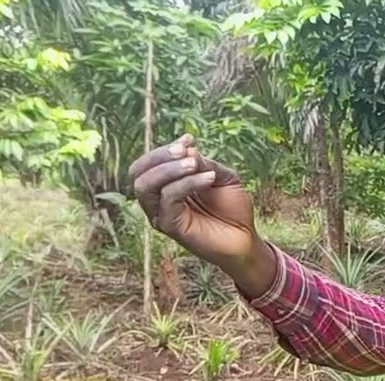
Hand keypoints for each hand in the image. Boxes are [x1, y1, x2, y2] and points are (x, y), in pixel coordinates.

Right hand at [128, 134, 261, 270]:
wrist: (246, 238)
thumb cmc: (233, 208)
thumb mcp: (221, 177)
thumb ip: (204, 163)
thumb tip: (187, 148)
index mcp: (166, 186)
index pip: (149, 164)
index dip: (165, 149)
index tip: (189, 139)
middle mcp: (158, 201)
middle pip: (138, 173)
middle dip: (159, 156)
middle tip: (184, 149)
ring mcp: (161, 215)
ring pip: (146, 186)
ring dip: (169, 169)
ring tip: (195, 163)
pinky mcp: (170, 227)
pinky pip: (168, 199)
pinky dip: (187, 184)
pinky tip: (209, 178)